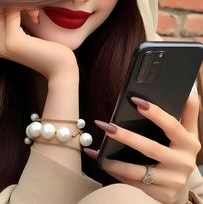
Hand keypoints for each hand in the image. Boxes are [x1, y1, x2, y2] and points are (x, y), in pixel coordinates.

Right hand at [0, 8, 77, 78]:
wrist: (61, 70)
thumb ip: (16, 25)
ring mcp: (3, 44)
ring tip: (35, 12)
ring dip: (18, 1)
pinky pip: (11, 11)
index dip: (4, 5)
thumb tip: (9, 1)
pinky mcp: (13, 40)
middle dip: (10, 1)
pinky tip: (36, 13)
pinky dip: (24, 5)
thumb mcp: (29, 37)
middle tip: (32, 9)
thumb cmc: (50, 52)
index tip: (26, 9)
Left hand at [85, 90, 200, 203]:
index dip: (155, 113)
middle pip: (151, 148)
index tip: (136, 100)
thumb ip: (189, 113)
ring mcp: (171, 181)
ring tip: (97, 151)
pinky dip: (115, 173)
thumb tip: (189, 92)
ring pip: (138, 172)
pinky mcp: (160, 194)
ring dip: (115, 162)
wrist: (181, 185)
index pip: (172, 125)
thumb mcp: (188, 133)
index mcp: (189, 143)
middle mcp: (183, 163)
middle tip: (107, 126)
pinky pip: (133, 183)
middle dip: (126, 137)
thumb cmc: (180, 152)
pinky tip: (102, 163)